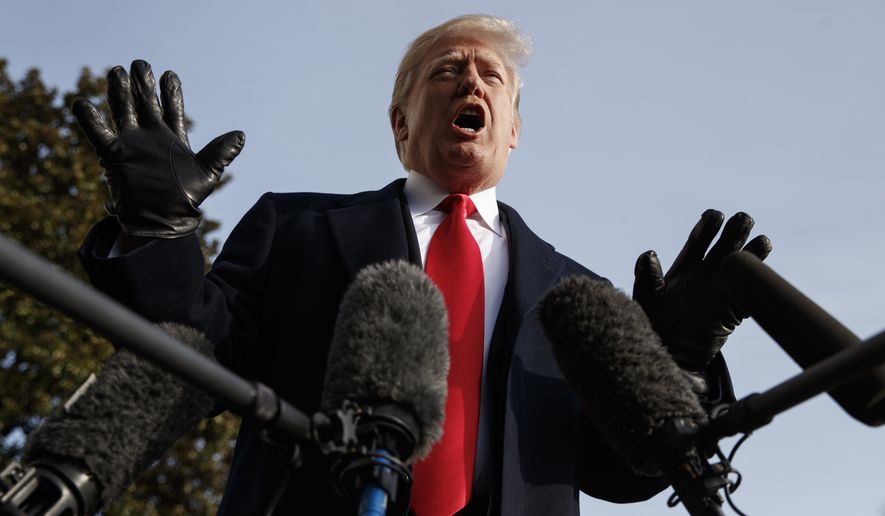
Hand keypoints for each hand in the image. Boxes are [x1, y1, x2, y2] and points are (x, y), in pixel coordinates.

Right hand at [72, 60, 244, 237]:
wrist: (161, 222)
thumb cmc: (185, 200)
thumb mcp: (207, 174)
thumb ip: (220, 153)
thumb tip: (241, 135)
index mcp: (173, 139)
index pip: (172, 110)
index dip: (170, 93)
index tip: (170, 74)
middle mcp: (150, 138)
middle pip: (145, 104)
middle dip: (142, 85)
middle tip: (140, 64)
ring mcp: (131, 145)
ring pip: (123, 112)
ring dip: (119, 93)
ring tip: (116, 72)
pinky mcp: (113, 156)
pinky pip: (99, 134)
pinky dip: (90, 120)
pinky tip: (82, 103)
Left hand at [633, 210, 771, 370]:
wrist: (670, 351)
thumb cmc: (653, 321)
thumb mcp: (646, 296)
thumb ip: (646, 275)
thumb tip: (648, 254)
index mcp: (685, 265)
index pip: (699, 240)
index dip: (707, 227)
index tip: (714, 216)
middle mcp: (706, 273)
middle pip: (725, 245)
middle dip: (735, 230)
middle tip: (744, 218)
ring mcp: (722, 290)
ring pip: (742, 265)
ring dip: (753, 252)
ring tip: (762, 241)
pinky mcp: (734, 310)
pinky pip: (750, 294)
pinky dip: (758, 284)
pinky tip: (763, 274)